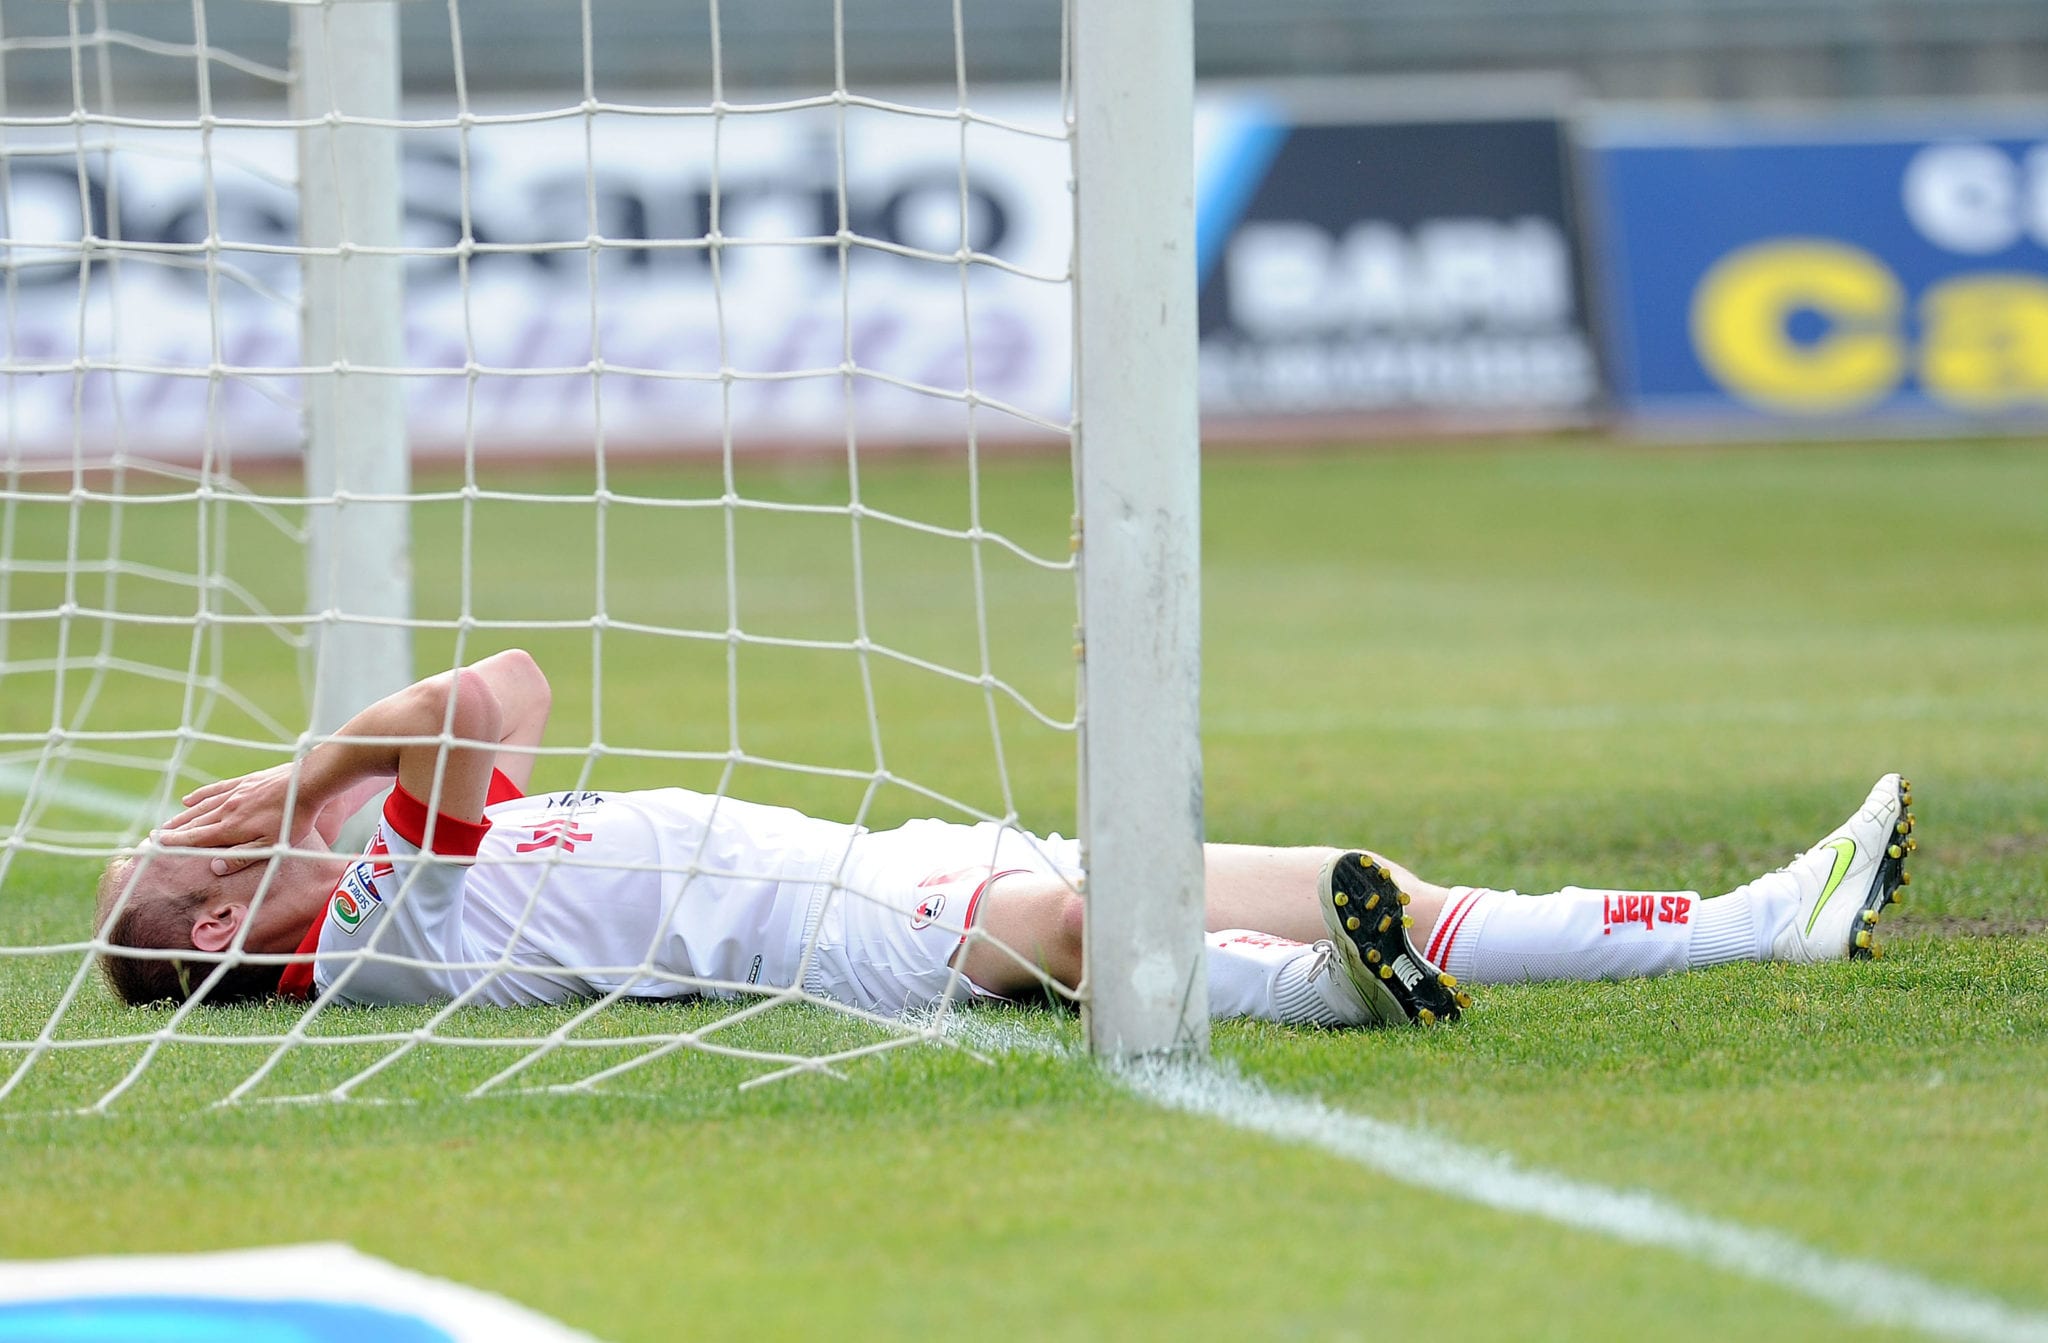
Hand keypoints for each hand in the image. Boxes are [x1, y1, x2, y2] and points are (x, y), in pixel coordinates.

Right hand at [156, 763, 326, 873]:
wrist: (307, 782)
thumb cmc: (293, 818)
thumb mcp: (272, 845)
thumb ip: (243, 856)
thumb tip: (215, 867)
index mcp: (232, 828)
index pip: (196, 838)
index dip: (174, 843)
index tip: (155, 846)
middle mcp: (227, 809)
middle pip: (194, 822)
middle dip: (173, 831)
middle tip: (153, 837)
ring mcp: (235, 793)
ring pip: (201, 806)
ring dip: (183, 816)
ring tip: (168, 823)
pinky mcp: (245, 781)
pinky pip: (216, 789)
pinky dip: (200, 796)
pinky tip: (189, 799)